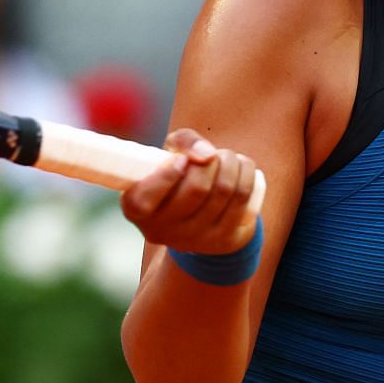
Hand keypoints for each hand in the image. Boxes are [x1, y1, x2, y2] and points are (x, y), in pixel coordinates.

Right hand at [121, 128, 258, 255]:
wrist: (203, 216)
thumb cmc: (180, 177)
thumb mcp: (170, 154)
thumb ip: (183, 141)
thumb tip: (207, 155)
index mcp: (136, 209)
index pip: (144, 200)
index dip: (166, 176)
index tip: (181, 161)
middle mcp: (162, 230)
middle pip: (197, 188)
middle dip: (211, 160)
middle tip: (212, 155)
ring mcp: (194, 240)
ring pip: (224, 190)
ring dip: (231, 163)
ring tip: (228, 158)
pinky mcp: (223, 241)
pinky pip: (242, 199)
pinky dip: (247, 173)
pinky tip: (242, 167)